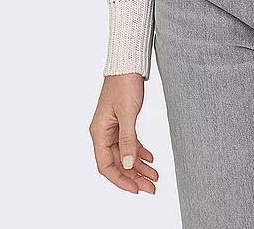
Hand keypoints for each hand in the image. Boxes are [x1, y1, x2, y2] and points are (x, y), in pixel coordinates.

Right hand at [89, 73, 157, 193]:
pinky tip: (150, 158)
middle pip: (117, 163)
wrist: (128, 64)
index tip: (136, 189)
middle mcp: (104, 133)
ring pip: (125, 154)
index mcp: (99, 132)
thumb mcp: (128, 113)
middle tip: (151, 186)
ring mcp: (113, 128)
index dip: (120, 180)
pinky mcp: (122, 122)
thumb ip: (128, 140)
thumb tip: (128, 164)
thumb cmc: (124, 83)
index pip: (106, 165)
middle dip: (134, 176)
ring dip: (139, 166)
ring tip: (154, 176)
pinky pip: (130, 143)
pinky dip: (140, 152)